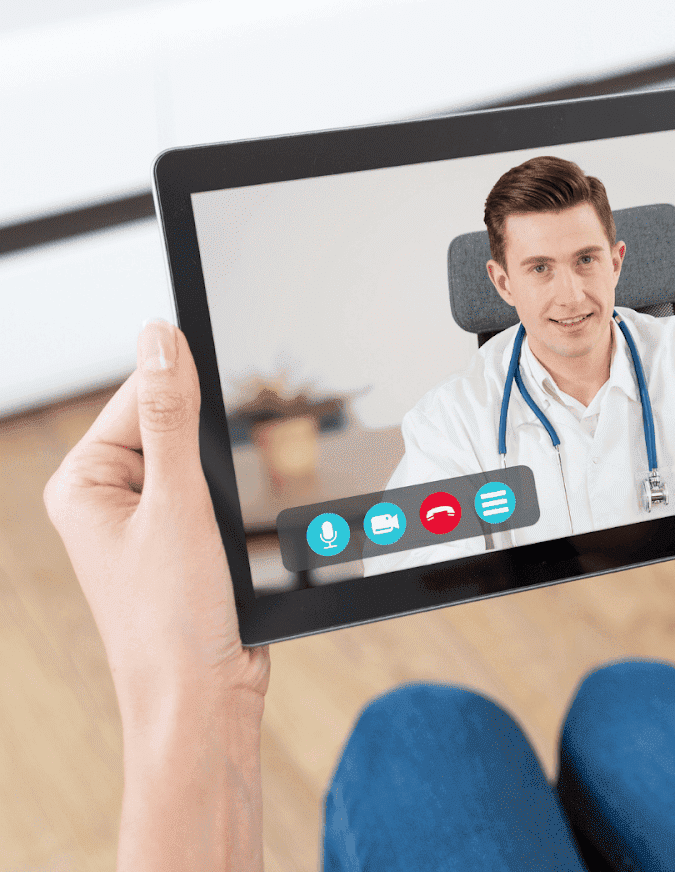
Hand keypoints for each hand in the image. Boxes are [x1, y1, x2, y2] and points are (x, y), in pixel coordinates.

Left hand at [44, 320, 267, 725]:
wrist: (203, 694)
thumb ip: (171, 414)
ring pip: (200, 459)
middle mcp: (107, 497)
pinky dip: (234, 505)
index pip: (138, 395)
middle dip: (209, 446)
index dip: (185, 390)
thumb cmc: (172, 618)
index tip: (221, 392)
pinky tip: (230, 539)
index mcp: (82, 481)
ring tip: (216, 530)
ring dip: (224, 480)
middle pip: (172, 424)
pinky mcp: (180, 540)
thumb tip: (160, 339)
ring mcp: (144, 519)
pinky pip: (214, 493)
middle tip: (211, 496)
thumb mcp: (177, 502)